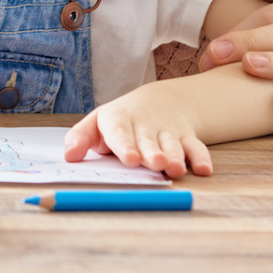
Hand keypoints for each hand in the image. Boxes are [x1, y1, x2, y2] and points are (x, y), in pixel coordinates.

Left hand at [64, 82, 212, 178]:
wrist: (157, 102)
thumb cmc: (120, 121)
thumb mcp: (97, 124)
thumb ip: (80, 138)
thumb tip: (69, 157)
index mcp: (120, 120)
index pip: (121, 132)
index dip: (126, 145)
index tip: (129, 159)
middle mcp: (146, 125)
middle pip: (149, 140)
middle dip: (153, 152)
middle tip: (156, 163)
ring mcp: (167, 131)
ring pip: (173, 144)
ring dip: (177, 156)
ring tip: (175, 168)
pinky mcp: (186, 138)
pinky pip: (196, 146)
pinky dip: (201, 158)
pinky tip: (204, 170)